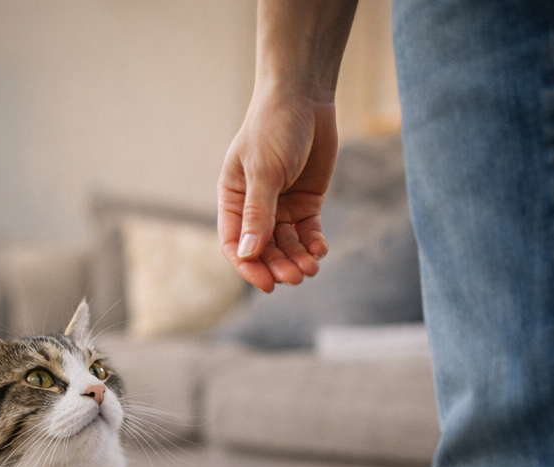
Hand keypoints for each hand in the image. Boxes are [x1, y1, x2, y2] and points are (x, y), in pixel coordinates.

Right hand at [219, 89, 337, 292]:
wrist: (304, 95)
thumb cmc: (273, 127)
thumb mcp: (264, 171)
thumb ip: (258, 213)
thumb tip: (248, 253)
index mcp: (233, 200)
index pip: (235, 244)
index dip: (249, 266)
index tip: (267, 283)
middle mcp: (254, 208)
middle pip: (263, 249)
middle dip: (279, 265)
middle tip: (297, 276)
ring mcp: (280, 206)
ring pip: (286, 245)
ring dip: (297, 259)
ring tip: (311, 268)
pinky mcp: (305, 202)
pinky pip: (307, 232)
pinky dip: (313, 244)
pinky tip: (320, 250)